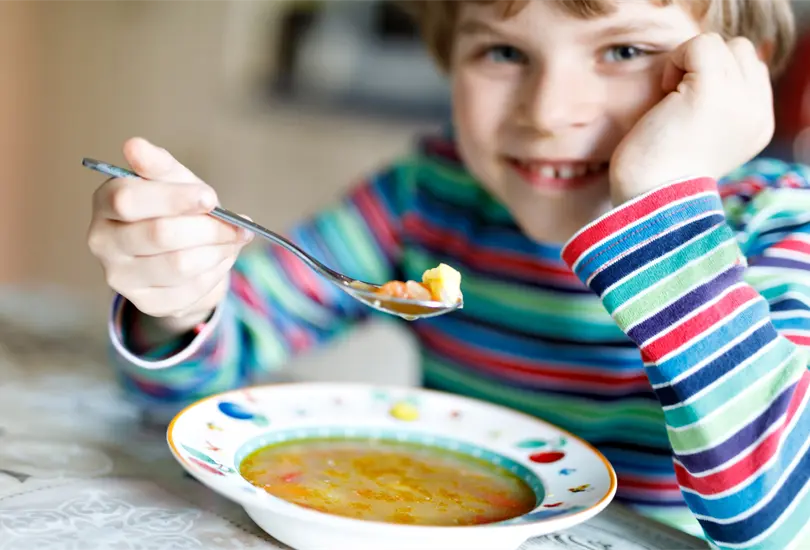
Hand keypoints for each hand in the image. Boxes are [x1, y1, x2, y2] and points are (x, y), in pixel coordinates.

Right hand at [87, 138, 251, 336]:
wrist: (181, 254)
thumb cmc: (174, 209)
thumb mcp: (172, 182)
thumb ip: (159, 165)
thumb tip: (134, 146)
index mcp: (105, 203)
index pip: (128, 199)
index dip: (173, 198)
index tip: (210, 197)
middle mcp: (103, 242)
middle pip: (159, 235)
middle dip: (208, 228)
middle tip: (237, 225)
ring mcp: (121, 277)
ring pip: (179, 265)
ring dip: (218, 251)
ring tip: (233, 240)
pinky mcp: (147, 303)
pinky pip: (191, 289)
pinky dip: (216, 272)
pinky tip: (220, 259)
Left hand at [609, 33, 774, 204]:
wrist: (647, 200)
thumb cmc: (656, 173)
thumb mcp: (699, 139)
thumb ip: (717, 108)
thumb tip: (701, 75)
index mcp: (758, 126)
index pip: (750, 71)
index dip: (713, 77)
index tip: (686, 109)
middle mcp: (757, 113)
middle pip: (740, 53)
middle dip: (703, 67)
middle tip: (675, 101)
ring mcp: (738, 100)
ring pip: (722, 45)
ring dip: (689, 63)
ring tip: (670, 99)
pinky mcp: (711, 90)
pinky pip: (700, 45)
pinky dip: (676, 60)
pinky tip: (663, 94)